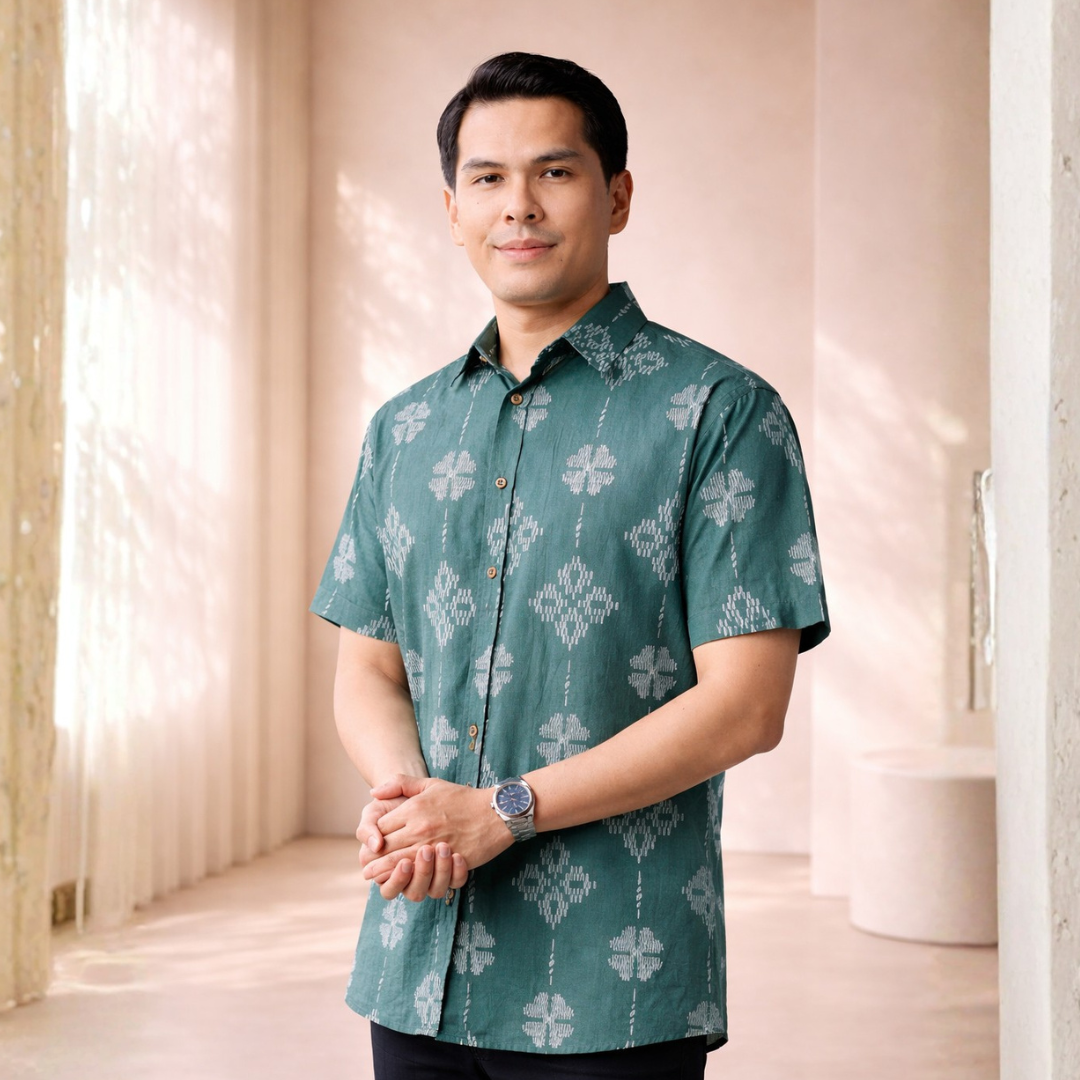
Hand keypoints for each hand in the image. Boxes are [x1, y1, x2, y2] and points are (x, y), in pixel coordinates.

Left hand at [363, 774, 512, 899]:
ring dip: (385, 872)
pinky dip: (410, 878)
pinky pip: (423, 873)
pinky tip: (403, 881)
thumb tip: (373, 792)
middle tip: (365, 870)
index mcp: (414, 808)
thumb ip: (401, 783)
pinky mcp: (447, 860)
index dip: (373, 838)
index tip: (369, 846)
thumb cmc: (462, 797)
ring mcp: (433, 845)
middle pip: (387, 848)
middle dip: (374, 860)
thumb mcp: (431, 783)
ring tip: (374, 878)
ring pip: (400, 863)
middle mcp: (420, 828)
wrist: (495, 811)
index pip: (383, 827)